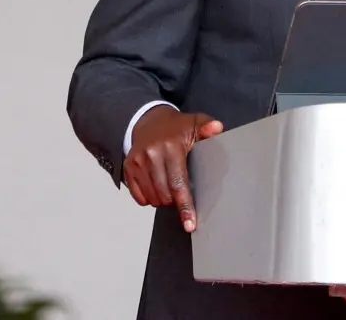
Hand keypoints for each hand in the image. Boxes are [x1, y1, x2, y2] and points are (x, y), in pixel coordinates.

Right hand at [124, 106, 223, 231]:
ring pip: (152, 198)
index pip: (178, 182)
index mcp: (171, 145)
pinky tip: (157, 185)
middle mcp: (151, 153)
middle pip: (165, 195)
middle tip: (182, 192)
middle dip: (175, 202)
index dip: (185, 205)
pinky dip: (149, 197)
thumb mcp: (196, 123)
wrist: (150, 121)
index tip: (190, 223)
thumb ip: (208, 127)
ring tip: (170, 187)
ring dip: (163, 200)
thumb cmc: (177, 128)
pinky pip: (139, 197)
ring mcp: (137, 161)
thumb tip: (217, 128)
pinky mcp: (128, 168)